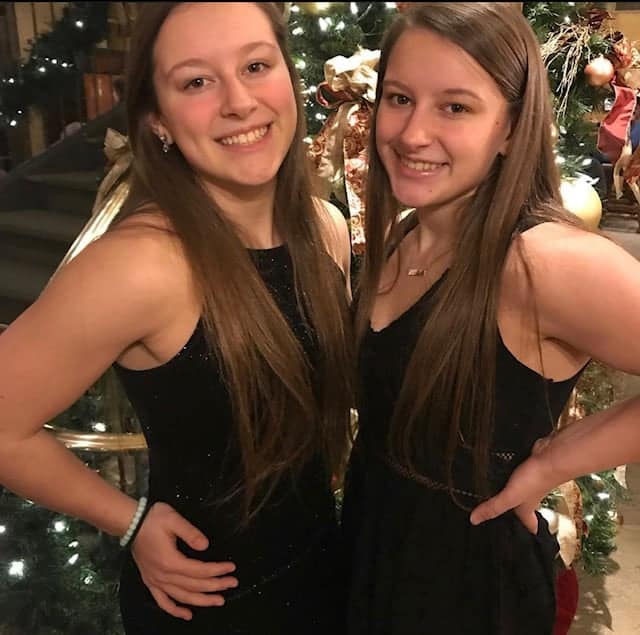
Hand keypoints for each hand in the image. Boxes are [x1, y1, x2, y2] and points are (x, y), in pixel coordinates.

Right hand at [131, 502, 237, 620]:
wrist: (131, 523)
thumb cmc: (153, 519)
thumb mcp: (174, 519)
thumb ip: (191, 533)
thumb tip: (205, 545)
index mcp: (170, 561)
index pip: (200, 570)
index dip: (217, 570)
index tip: (231, 568)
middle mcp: (163, 575)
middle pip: (194, 585)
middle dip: (215, 586)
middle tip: (232, 583)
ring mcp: (155, 581)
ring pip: (182, 597)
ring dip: (201, 601)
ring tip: (218, 601)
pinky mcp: (150, 582)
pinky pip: (163, 602)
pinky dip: (175, 610)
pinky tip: (187, 615)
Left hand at [469, 437, 555, 533]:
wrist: (550, 456)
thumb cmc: (534, 481)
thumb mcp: (511, 497)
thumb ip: (493, 507)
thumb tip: (473, 521)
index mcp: (527, 509)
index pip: (528, 526)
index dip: (524, 533)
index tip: (516, 539)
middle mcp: (528, 498)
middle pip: (521, 508)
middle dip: (511, 512)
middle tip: (495, 514)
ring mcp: (527, 483)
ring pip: (516, 491)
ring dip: (506, 491)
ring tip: (489, 492)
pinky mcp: (525, 468)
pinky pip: (514, 475)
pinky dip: (506, 475)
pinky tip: (495, 472)